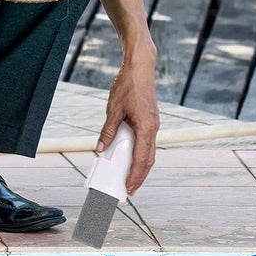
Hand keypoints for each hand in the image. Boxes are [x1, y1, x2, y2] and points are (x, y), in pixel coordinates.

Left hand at [97, 50, 159, 194]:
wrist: (140, 67)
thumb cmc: (127, 85)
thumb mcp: (113, 110)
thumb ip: (108, 131)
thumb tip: (100, 149)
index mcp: (145, 127)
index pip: (141, 158)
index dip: (135, 175)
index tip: (129, 188)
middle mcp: (153, 128)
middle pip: (149, 159)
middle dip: (140, 176)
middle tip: (130, 189)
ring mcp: (154, 124)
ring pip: (150, 151)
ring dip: (141, 166)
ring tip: (130, 177)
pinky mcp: (152, 119)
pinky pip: (148, 142)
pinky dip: (141, 153)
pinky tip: (131, 156)